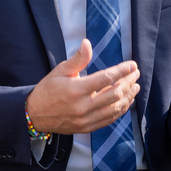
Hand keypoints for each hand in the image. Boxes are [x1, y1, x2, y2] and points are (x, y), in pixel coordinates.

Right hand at [25, 39, 140, 134]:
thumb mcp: (60, 71)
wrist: (35, 115)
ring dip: (129, 97)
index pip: (106, 78)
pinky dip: (121, 110)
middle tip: (135, 74)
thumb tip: (87, 43)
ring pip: (115, 108)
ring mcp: (86, 119)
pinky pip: (109, 119)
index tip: (132, 65)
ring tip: (136, 86)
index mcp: (76, 89)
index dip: (122, 71)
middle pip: (115, 93)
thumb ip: (77, 59)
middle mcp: (83, 106)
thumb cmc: (48, 90)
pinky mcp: (87, 128)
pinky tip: (126, 101)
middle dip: (129, 82)